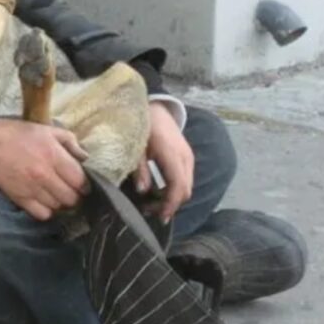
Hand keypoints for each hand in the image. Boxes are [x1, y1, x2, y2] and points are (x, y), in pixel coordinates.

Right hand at [0, 118, 88, 221]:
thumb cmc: (16, 135)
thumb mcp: (45, 129)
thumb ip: (69, 141)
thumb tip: (84, 157)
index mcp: (53, 155)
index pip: (80, 180)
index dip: (84, 184)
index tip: (81, 182)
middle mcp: (45, 174)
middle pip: (71, 197)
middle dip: (74, 194)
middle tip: (69, 189)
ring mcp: (32, 189)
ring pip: (58, 207)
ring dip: (60, 202)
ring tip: (55, 194)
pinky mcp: (20, 198)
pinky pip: (42, 214)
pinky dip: (46, 210)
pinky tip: (43, 200)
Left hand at [133, 102, 194, 222]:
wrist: (156, 106)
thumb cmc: (142, 124)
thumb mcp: (136, 146)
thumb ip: (140, 169)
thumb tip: (143, 191)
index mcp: (172, 154)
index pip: (177, 186)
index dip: (170, 204)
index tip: (159, 217)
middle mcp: (185, 157)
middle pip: (185, 190)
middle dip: (170, 205)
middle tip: (150, 212)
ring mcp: (188, 157)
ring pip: (187, 186)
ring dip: (173, 198)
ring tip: (152, 204)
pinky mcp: (186, 156)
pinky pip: (185, 178)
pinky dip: (174, 189)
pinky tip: (158, 191)